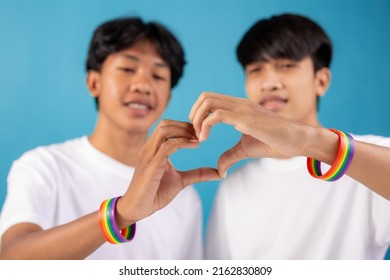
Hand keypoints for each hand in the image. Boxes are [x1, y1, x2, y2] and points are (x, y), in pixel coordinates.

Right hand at [117, 120, 219, 226]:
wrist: (137, 209)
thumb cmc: (154, 194)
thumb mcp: (181, 181)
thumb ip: (197, 174)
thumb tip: (219, 173)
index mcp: (154, 149)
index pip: (167, 127)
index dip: (185, 126)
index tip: (201, 134)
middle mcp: (149, 148)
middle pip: (165, 124)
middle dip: (185, 125)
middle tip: (201, 134)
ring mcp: (148, 155)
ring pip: (164, 130)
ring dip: (184, 131)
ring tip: (199, 139)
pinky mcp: (151, 165)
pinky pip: (166, 146)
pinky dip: (182, 142)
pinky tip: (195, 145)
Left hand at [189, 92, 309, 175]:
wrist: (297, 141)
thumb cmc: (275, 142)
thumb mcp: (246, 149)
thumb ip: (230, 156)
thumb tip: (219, 170)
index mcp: (238, 107)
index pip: (209, 99)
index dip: (198, 114)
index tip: (197, 133)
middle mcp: (238, 104)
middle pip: (205, 96)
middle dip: (193, 114)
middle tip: (195, 134)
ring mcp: (242, 109)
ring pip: (208, 102)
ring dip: (197, 120)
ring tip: (199, 138)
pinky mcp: (246, 119)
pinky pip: (217, 115)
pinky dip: (205, 126)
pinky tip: (205, 140)